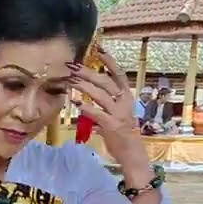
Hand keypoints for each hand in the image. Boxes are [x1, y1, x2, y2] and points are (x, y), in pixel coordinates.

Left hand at [66, 49, 145, 166]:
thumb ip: (103, 105)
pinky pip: (98, 114)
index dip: (110, 62)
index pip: (119, 75)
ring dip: (85, 87)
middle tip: (73, 66)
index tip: (99, 50)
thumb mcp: (115, 115)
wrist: (132, 153)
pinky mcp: (112, 126)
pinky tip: (76, 103)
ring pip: (101, 96)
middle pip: (106, 83)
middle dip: (89, 73)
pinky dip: (87, 108)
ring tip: (70, 81)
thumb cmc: (121, 134)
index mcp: (126, 97)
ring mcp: (119, 114)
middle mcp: (124, 102)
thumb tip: (85, 96)